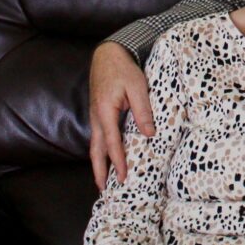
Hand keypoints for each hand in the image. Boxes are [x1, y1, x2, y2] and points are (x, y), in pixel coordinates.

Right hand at [89, 41, 153, 189]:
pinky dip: (101, 151)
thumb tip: (149, 133)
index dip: (118, 161)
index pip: (112, 142)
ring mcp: (95, 116)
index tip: (123, 176)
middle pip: (96, 149)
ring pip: (95, 144)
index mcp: (105, 111)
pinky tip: (107, 157)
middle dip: (100, 170)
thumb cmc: (124, 70)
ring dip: (98, 163)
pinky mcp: (98, 113)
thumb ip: (143, 110)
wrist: (108, 55)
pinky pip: (99, 136)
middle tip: (104, 190)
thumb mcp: (138, 87)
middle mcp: (96, 116)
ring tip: (103, 180)